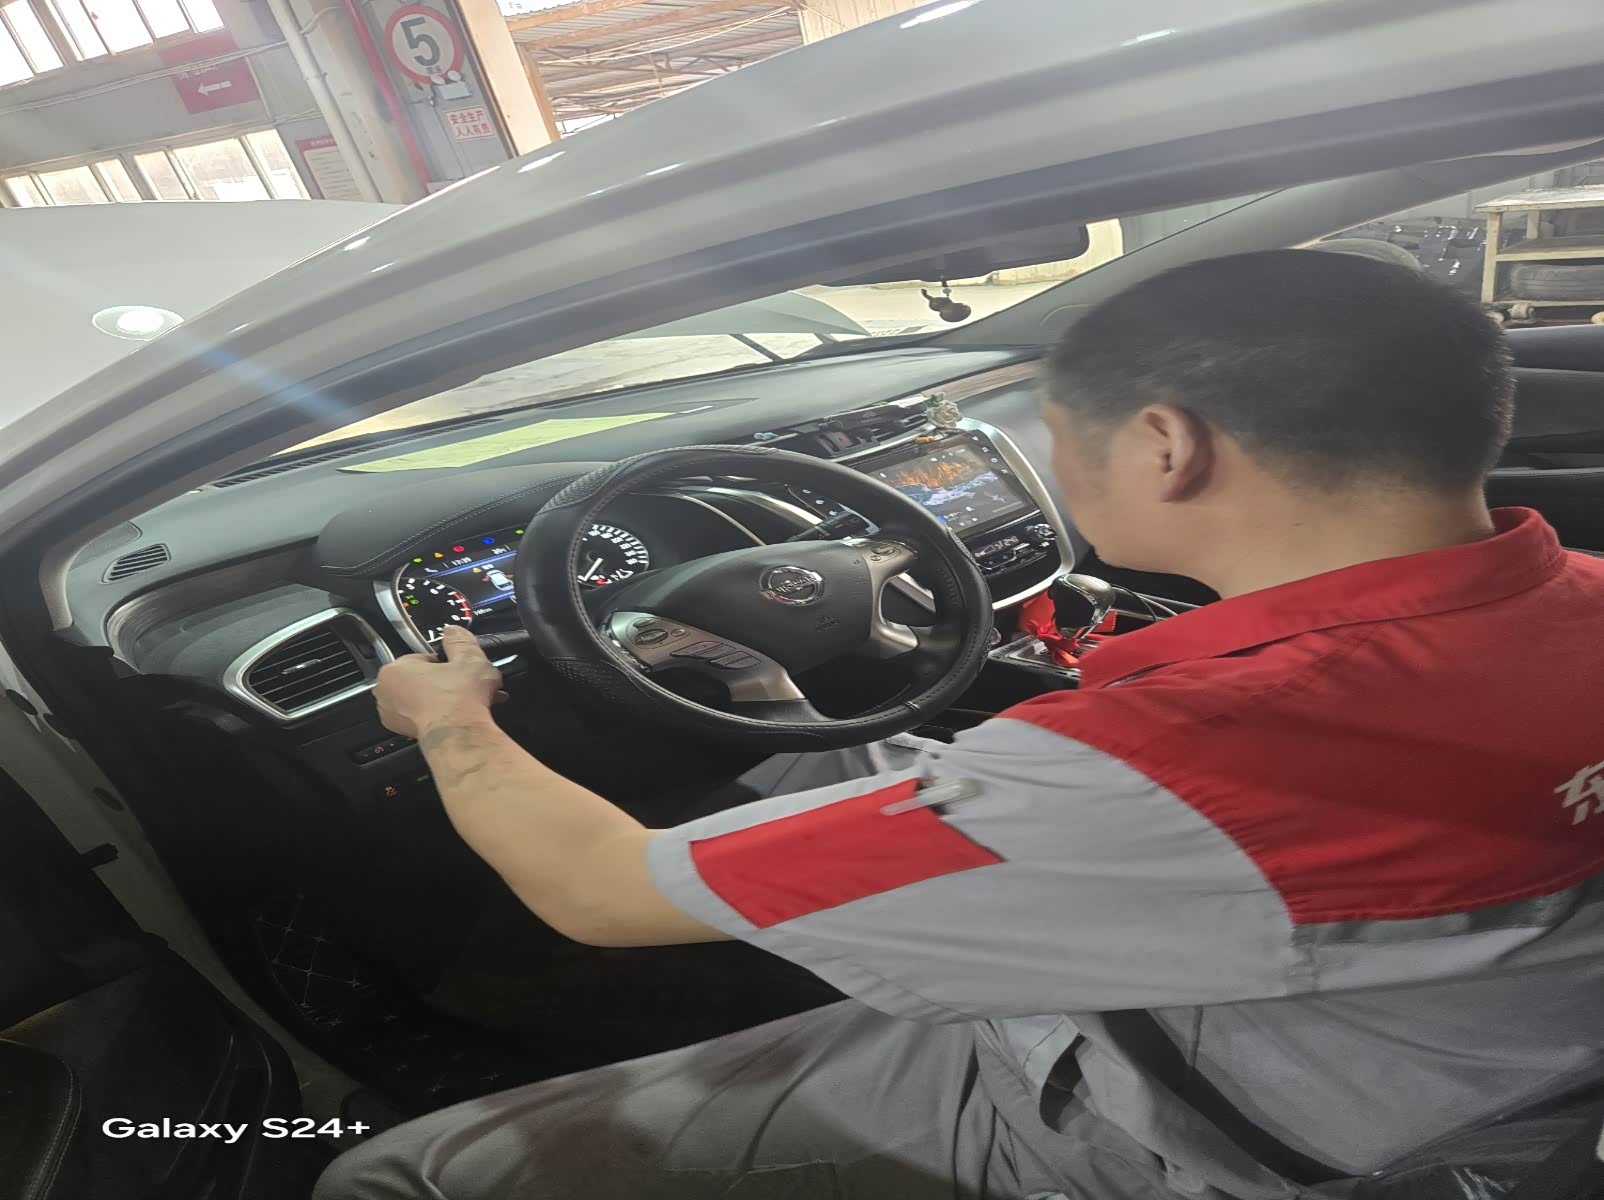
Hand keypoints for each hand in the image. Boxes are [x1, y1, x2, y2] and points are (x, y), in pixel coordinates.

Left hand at [374, 625, 504, 737]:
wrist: (461, 734)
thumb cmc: (458, 698)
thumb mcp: (468, 657)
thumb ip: (459, 640)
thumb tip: (453, 631)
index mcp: (394, 670)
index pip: (421, 658)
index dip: (444, 662)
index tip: (458, 668)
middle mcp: (387, 694)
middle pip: (421, 679)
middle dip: (444, 681)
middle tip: (464, 684)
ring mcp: (394, 716)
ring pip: (423, 699)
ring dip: (444, 698)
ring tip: (469, 699)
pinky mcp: (406, 734)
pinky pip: (425, 717)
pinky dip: (441, 715)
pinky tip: (462, 714)